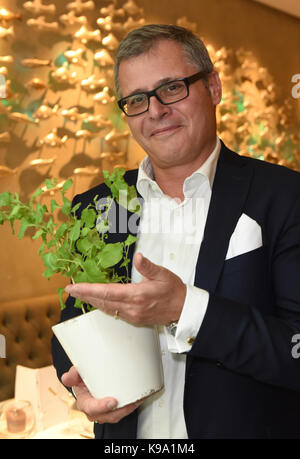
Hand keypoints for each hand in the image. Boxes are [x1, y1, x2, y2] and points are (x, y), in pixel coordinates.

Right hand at [62, 366, 141, 423]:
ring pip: (116, 416)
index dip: (101, 406)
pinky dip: (131, 406)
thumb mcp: (78, 373)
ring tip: (136, 400)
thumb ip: (74, 374)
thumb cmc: (84, 378)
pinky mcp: (114, 410)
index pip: (91, 408)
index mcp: (85, 402)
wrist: (89, 381)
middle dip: (118, 411)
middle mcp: (94, 410)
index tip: (112, 401)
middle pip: (106, 416)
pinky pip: (123, 411)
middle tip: (128, 403)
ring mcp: (105, 412)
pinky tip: (138, 399)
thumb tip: (66, 378)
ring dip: (127, 409)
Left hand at [65, 253, 186, 325]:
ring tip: (79, 294)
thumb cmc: (174, 290)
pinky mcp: (134, 319)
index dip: (88, 290)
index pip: (107, 292)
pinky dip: (102, 306)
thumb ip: (148, 266)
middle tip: (70, 290)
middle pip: (102, 302)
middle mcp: (132, 308)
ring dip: (92, 301)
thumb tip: (138, 257)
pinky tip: (97, 301)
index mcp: (137, 295)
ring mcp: (132, 315)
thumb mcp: (163, 274)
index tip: (74, 287)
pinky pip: (113, 312)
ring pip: (106, 308)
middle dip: (84, 296)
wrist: (184, 309)